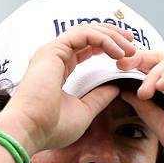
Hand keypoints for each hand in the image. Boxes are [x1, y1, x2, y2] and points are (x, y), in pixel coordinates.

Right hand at [0, 24, 136, 153]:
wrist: (30, 130)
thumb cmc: (51, 127)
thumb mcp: (84, 111)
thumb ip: (99, 98)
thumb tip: (115, 88)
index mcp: (59, 70)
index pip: (85, 49)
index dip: (107, 47)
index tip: (127, 54)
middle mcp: (54, 58)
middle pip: (87, 36)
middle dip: (112, 36)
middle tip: (132, 44)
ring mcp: (52, 52)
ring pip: (86, 32)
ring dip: (111, 37)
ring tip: (130, 49)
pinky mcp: (54, 50)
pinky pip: (83, 35)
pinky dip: (103, 40)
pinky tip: (118, 53)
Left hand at [117, 52, 163, 162]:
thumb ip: (147, 111)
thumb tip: (123, 92)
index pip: (149, 78)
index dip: (132, 75)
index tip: (112, 77)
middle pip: (156, 64)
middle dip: (137, 63)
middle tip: (119, 66)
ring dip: (153, 74)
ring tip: (145, 91)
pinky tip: (161, 85)